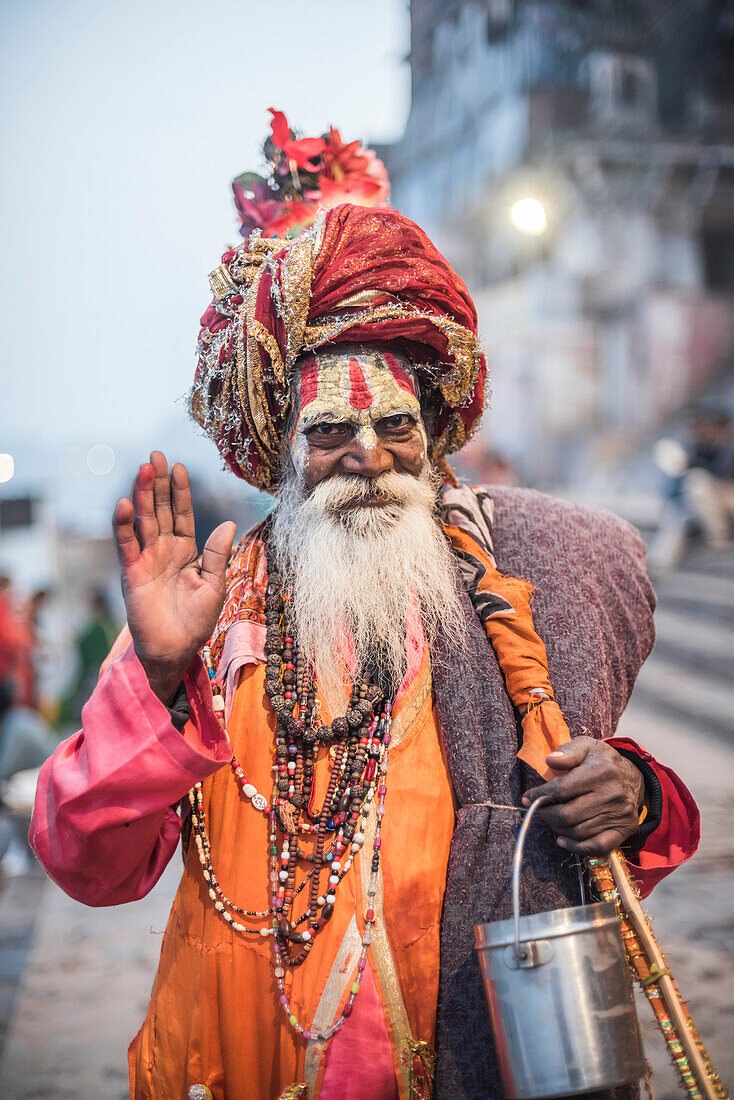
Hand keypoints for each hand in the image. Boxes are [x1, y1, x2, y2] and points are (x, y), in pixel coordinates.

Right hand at [113, 451, 235, 702]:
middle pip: (162, 510)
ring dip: (144, 495)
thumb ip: (217, 555)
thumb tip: (228, 524)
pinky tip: (125, 504)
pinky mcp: (132, 572)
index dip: (181, 491)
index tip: (179, 466)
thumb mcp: (214, 585)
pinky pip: (127, 545)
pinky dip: (124, 525)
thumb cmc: (196, 621)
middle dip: (159, 483)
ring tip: (144, 469)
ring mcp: (147, 559)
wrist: (174, 650)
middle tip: (156, 455)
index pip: (182, 514)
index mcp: (187, 551)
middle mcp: (165, 550)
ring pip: (145, 521)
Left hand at [522, 737, 644, 855]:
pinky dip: (577, 847)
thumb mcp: (587, 746)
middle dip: (547, 814)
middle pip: (568, 814)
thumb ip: (568, 751)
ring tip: (551, 820)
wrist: (634, 777)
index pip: (562, 789)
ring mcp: (620, 814)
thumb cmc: (603, 762)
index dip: (540, 795)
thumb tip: (550, 761)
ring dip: (558, 829)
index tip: (528, 797)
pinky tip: (563, 840)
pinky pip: (598, 846)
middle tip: (540, 810)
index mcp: (601, 771)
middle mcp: (612, 794)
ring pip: (579, 831)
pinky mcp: (625, 829)